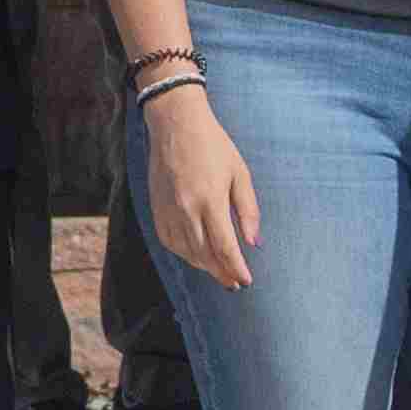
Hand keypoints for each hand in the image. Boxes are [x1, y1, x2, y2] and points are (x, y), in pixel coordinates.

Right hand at [143, 87, 260, 288]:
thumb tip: (253, 242)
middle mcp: (186, 210)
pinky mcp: (157, 209)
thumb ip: (248, 209)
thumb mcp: (240, 173)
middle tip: (235, 283)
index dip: (236, 268)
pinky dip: (184, 254)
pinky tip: (197, 256)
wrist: (176, 125)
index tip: (246, 281)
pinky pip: (170, 242)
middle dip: (221, 273)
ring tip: (220, 272)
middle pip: (205, 255)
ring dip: (204, 267)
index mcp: (210, 200)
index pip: (225, 247)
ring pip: (186, 252)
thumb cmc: (214, 146)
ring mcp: (168, 211)